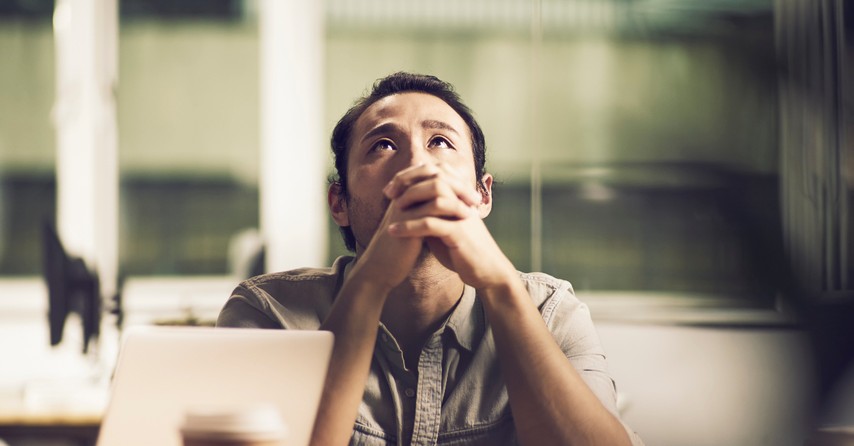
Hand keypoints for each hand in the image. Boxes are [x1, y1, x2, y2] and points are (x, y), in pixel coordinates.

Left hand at [384, 163, 515, 288]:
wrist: (485, 270)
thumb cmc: (462, 249)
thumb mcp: (443, 225)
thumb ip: (429, 212)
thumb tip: (408, 202)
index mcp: (460, 195)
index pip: (435, 171)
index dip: (411, 174)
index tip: (392, 187)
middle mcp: (463, 200)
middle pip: (435, 176)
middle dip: (408, 182)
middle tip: (388, 193)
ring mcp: (462, 214)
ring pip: (435, 195)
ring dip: (409, 199)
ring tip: (392, 210)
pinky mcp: (459, 233)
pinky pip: (431, 224)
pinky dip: (409, 226)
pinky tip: (393, 231)